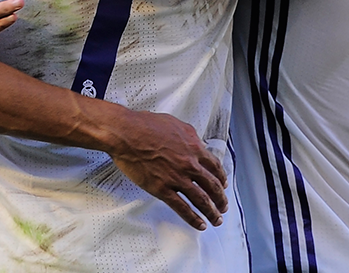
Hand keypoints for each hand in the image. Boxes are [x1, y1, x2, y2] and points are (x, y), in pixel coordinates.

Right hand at [108, 109, 227, 230]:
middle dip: (220, 199)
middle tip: (223, 206)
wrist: (126, 133)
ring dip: (211, 212)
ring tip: (216, 219)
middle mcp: (189, 164)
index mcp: (193, 147)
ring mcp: (176, 178)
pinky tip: (200, 224)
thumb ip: (189, 136)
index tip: (223, 185)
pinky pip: (182, 208)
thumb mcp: (175, 124)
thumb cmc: (145, 125)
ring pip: (201, 200)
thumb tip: (196, 143)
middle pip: (212, 186)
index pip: (215, 167)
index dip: (221, 179)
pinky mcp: (162, 189)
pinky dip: (193, 218)